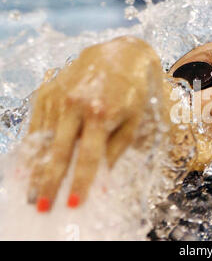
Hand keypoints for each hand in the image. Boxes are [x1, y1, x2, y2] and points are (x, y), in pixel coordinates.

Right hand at [26, 36, 161, 211]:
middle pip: (59, 151)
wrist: (120, 55)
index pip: (89, 156)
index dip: (81, 181)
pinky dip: (32, 148)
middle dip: (50, 182)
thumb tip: (102, 178)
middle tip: (42, 206)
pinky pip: (36, 124)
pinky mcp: (47, 91)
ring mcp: (58, 97)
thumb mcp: (133, 120)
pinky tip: (27, 166)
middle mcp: (75, 105)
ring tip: (32, 193)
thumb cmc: (133, 91)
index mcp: (101, 113)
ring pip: (43, 140)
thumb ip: (116, 149)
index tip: (74, 203)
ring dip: (36, 169)